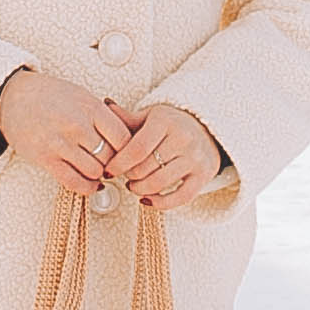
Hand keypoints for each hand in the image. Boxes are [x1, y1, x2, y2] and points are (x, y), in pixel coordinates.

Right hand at [0, 64, 144, 200]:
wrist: (13, 97)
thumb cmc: (50, 96)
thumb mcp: (82, 96)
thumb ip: (104, 116)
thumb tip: (129, 141)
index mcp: (91, 107)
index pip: (124, 137)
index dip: (129, 151)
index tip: (127, 155)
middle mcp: (77, 125)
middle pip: (111, 156)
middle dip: (114, 164)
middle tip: (113, 165)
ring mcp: (60, 143)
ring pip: (95, 171)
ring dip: (100, 175)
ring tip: (99, 171)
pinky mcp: (46, 159)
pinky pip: (74, 182)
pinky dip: (87, 187)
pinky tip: (91, 183)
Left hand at [101, 101, 222, 209]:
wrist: (206, 127)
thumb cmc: (172, 123)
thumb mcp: (150, 116)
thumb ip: (126, 118)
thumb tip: (103, 106)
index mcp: (165, 121)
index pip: (137, 149)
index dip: (119, 163)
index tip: (109, 170)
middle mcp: (183, 138)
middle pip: (146, 168)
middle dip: (129, 176)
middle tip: (122, 176)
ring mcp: (195, 158)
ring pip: (160, 183)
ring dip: (140, 189)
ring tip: (133, 186)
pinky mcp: (204, 174)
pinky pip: (181, 197)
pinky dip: (161, 203)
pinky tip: (148, 199)